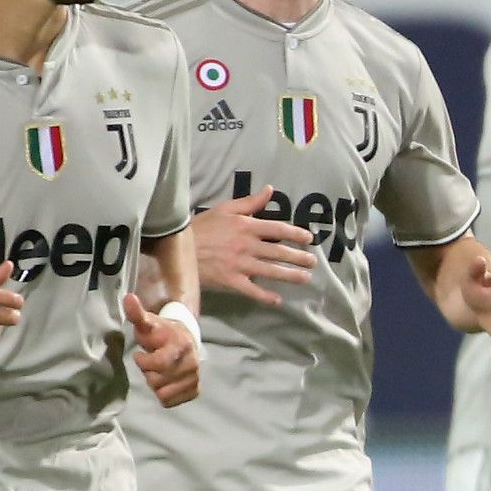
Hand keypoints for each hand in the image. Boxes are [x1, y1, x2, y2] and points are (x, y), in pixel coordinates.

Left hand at [124, 293, 199, 406]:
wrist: (185, 340)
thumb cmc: (161, 333)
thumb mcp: (148, 323)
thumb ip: (137, 313)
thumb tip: (128, 298)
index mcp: (182, 345)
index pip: (157, 364)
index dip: (144, 362)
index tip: (141, 354)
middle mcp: (192, 363)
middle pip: (157, 381)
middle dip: (149, 373)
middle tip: (152, 363)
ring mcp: (195, 377)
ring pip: (163, 393)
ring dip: (156, 384)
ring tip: (159, 371)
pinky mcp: (195, 390)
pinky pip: (170, 402)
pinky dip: (164, 394)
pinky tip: (166, 381)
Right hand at [193, 187, 317, 304]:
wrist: (177, 247)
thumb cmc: (202, 227)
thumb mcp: (225, 209)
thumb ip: (250, 202)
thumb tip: (270, 190)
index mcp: (246, 226)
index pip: (278, 229)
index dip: (296, 234)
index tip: (309, 239)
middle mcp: (247, 245)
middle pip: (279, 252)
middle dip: (298, 257)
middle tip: (313, 262)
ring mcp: (239, 264)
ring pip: (271, 271)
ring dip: (290, 276)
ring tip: (306, 279)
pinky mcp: (230, 281)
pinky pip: (252, 290)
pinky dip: (265, 296)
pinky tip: (278, 300)